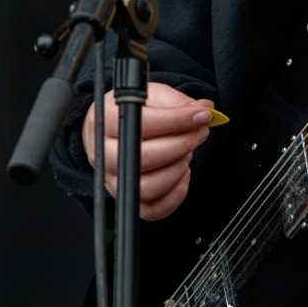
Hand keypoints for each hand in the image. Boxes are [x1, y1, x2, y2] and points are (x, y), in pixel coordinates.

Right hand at [80, 82, 213, 219]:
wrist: (114, 130)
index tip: (201, 115)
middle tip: (199, 133)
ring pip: (149, 188)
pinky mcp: (128, 199)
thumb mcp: (152, 96)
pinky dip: (177, 193)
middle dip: (182, 144)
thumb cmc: (134, 112)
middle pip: (145, 158)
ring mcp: (113, 180)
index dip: (176, 120)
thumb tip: (204, 108)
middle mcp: (104, 153)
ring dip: (178, 169)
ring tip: (186, 152)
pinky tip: (182, 172)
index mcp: (105, 120)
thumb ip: (176, 102)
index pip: (141, 124)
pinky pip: (154, 210)